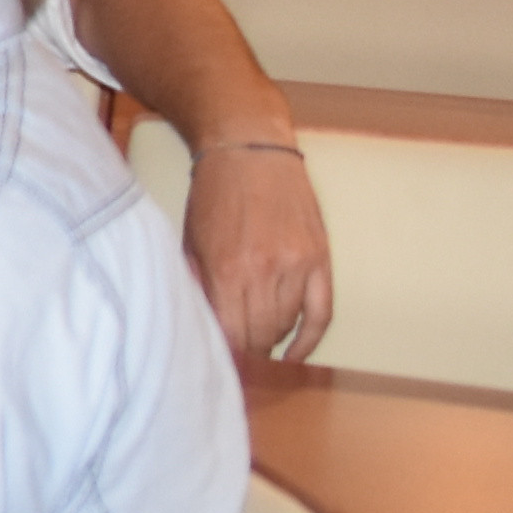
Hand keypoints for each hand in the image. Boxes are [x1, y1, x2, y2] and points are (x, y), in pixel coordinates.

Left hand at [179, 142, 336, 364]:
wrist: (250, 153)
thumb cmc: (213, 198)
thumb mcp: (191, 243)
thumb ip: (199, 287)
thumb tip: (204, 330)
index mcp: (226, 271)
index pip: (230, 334)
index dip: (225, 353)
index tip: (219, 360)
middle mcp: (265, 273)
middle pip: (259, 336)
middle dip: (247, 350)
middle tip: (237, 355)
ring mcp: (297, 267)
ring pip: (287, 327)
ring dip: (271, 341)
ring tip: (257, 343)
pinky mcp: (320, 259)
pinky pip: (321, 314)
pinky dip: (309, 340)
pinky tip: (295, 354)